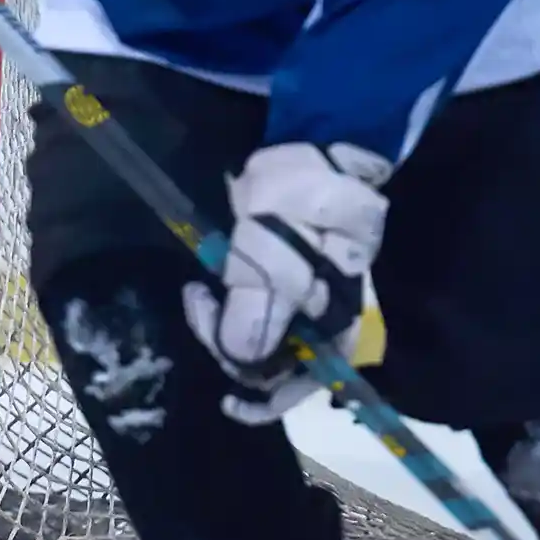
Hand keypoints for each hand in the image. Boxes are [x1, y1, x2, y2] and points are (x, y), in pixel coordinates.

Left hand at [185, 141, 388, 418]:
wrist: (311, 147)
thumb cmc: (303, 188)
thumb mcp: (278, 233)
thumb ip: (264, 290)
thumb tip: (244, 353)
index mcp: (340, 315)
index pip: (310, 378)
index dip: (268, 392)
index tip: (226, 387)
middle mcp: (325, 319)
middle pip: (277, 365)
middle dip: (232, 349)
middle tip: (199, 304)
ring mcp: (303, 303)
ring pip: (258, 343)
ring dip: (223, 332)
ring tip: (199, 297)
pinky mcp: (281, 286)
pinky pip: (250, 319)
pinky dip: (224, 318)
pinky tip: (204, 301)